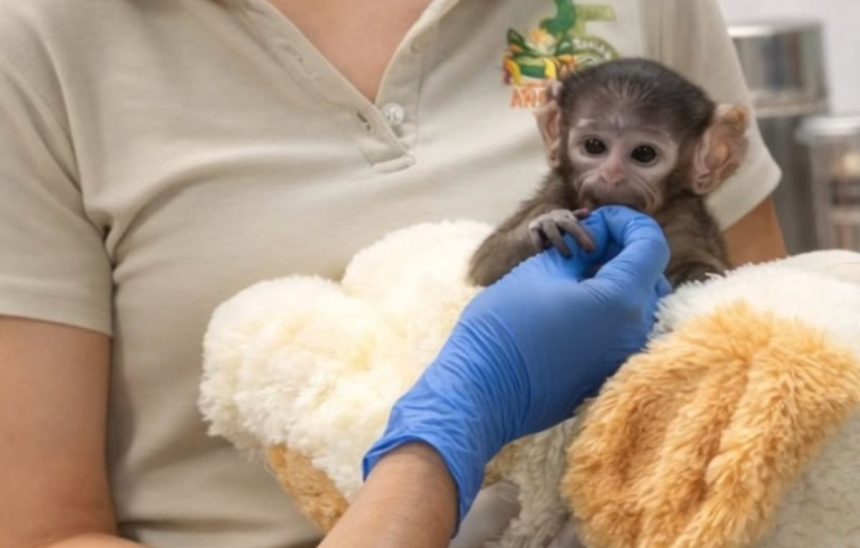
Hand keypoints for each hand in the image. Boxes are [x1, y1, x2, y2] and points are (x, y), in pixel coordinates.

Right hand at [363, 206, 670, 525]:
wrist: (481, 391)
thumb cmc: (505, 325)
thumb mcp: (544, 270)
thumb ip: (584, 249)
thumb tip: (603, 240)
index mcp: (621, 300)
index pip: (651, 244)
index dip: (627, 222)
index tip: (597, 221)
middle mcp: (634, 332)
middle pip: (650, 275)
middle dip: (623, 251)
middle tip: (583, 246)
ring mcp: (623, 357)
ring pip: (638, 305)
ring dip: (616, 281)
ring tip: (575, 276)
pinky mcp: (607, 375)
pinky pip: (622, 332)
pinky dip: (608, 310)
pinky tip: (572, 307)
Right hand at [528, 207, 593, 256]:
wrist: (531, 231)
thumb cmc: (555, 230)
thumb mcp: (566, 224)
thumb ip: (577, 220)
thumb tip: (589, 212)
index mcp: (565, 215)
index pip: (578, 224)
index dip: (586, 234)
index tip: (594, 248)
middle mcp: (554, 216)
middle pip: (568, 224)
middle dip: (580, 236)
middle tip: (590, 250)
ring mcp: (543, 221)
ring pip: (553, 232)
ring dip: (561, 244)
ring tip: (569, 256)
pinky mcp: (532, 228)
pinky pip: (537, 237)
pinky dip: (541, 245)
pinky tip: (545, 253)